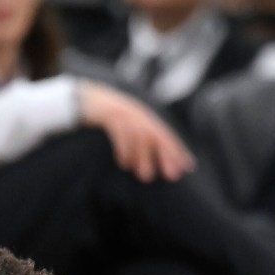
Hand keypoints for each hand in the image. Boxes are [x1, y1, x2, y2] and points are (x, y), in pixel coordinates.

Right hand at [78, 82, 194, 181]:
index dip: (177, 151)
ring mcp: (124, 113)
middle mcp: (138, 115)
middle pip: (157, 135)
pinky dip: (124, 149)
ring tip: (145, 176)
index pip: (165, 135)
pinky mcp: (109, 115)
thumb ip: (139, 144)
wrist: (86, 99)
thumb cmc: (108, 119)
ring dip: (144, 157)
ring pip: (140, 136)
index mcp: (145, 118)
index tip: (187, 167)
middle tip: (172, 176)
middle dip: (166, 155)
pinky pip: (120, 132)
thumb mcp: (126, 128)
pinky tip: (124, 163)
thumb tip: (147, 169)